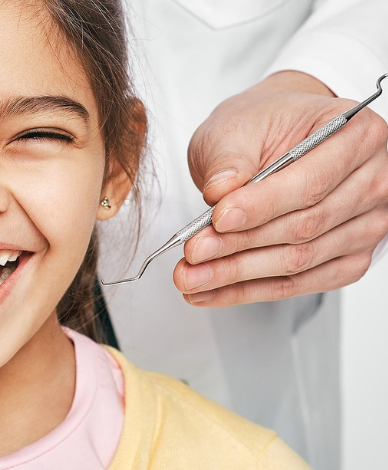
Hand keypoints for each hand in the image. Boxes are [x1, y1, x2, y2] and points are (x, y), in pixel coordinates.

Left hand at [174, 71, 387, 306]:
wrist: (271, 139)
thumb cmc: (262, 127)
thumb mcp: (234, 128)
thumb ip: (228, 159)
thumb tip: (220, 192)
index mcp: (357, 136)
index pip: (311, 183)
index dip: (262, 206)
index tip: (218, 218)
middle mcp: (374, 181)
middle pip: (306, 226)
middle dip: (240, 245)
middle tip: (194, 253)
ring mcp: (367, 224)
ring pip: (300, 261)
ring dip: (239, 275)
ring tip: (191, 277)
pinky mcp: (349, 258)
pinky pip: (299, 283)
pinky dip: (250, 290)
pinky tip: (213, 291)